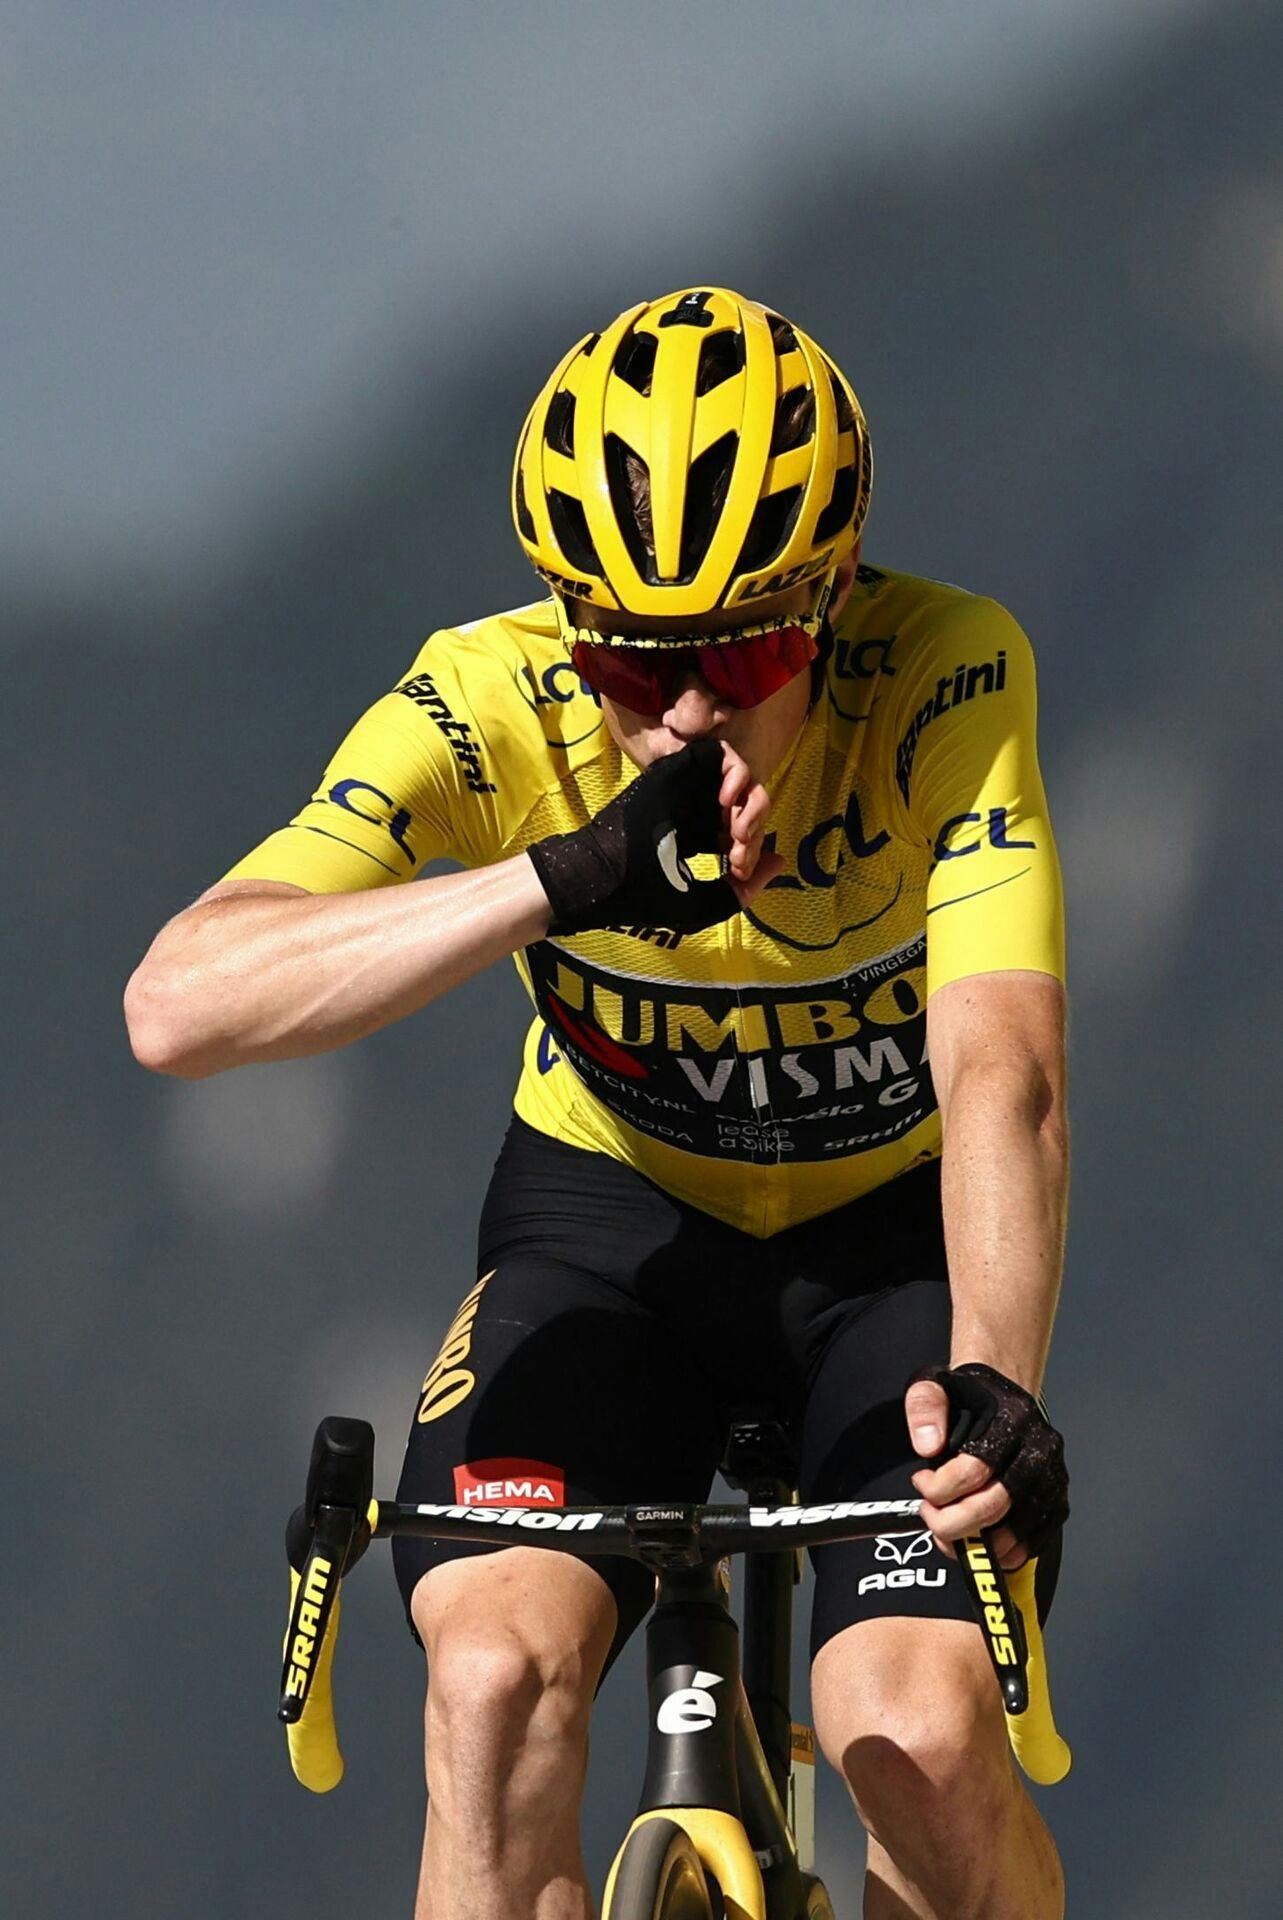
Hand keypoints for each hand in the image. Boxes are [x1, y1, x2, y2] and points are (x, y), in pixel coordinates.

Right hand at [529, 738, 779, 934]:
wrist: (606, 876)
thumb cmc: (648, 896)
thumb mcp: (705, 904)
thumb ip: (746, 889)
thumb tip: (778, 860)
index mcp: (698, 838)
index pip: (742, 833)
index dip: (751, 850)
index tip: (737, 870)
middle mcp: (696, 809)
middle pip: (746, 804)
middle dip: (753, 828)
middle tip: (739, 849)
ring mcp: (688, 787)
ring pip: (740, 778)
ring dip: (750, 801)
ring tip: (736, 828)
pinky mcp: (679, 768)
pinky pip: (722, 754)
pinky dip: (737, 773)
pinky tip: (727, 802)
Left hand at [905, 1366, 1068, 1570]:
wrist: (1005, 1393)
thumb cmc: (970, 1394)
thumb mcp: (935, 1384)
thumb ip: (925, 1408)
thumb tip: (928, 1446)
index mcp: (1010, 1419)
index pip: (974, 1470)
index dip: (938, 1487)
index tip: (920, 1481)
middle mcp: (1038, 1449)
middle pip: (994, 1505)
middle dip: (951, 1523)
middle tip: (930, 1515)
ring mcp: (1052, 1477)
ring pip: (1014, 1532)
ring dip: (974, 1543)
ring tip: (948, 1532)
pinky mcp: (1057, 1499)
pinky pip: (1033, 1542)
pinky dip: (1003, 1553)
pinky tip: (977, 1542)